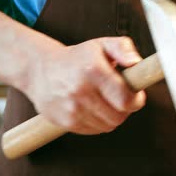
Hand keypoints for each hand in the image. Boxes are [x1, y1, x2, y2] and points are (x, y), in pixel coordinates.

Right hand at [23, 36, 145, 134]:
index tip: (135, 95)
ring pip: (107, 125)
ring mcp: (71, 108)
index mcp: (93, 70)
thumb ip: (123, 48)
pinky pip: (93, 130)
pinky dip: (97, 122)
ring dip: (111, 116)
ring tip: (104, 100)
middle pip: (119, 116)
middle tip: (120, 97)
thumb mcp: (101, 44)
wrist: (40, 69)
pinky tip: (91, 107)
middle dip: (125, 109)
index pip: (125, 99)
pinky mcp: (64, 121)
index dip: (136, 100)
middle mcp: (81, 90)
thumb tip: (136, 62)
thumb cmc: (77, 58)